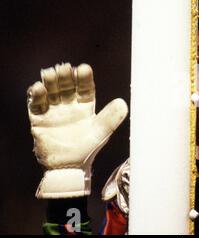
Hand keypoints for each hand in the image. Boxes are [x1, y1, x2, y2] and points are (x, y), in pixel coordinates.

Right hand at [27, 63, 127, 198]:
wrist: (68, 168)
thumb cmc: (86, 150)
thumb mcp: (101, 133)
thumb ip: (111, 118)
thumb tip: (123, 103)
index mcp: (86, 107)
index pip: (85, 88)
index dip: (84, 78)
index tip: (83, 68)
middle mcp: (70, 106)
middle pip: (66, 86)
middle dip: (65, 77)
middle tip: (64, 68)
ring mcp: (54, 111)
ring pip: (51, 92)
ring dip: (50, 82)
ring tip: (50, 74)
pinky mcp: (39, 119)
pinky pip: (36, 105)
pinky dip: (36, 96)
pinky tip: (38, 88)